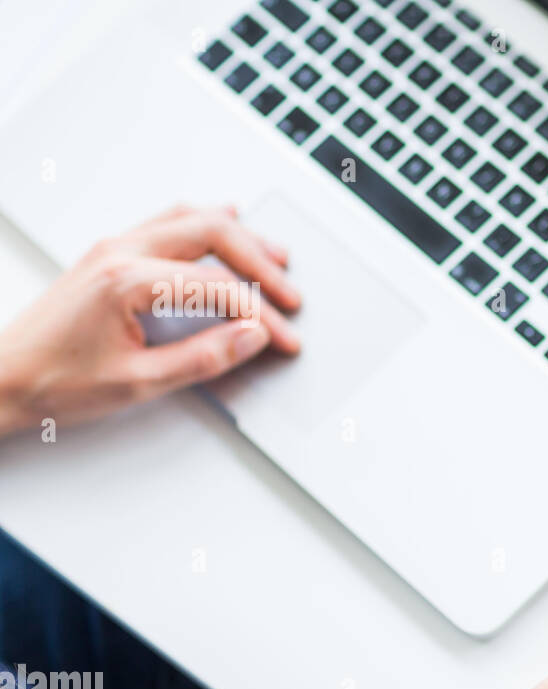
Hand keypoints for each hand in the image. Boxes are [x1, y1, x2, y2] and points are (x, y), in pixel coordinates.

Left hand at [0, 205, 299, 436]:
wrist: (2, 378)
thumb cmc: (56, 381)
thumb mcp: (138, 382)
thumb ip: (203, 358)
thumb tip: (251, 337)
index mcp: (128, 281)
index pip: (218, 288)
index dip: (261, 314)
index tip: (283, 338)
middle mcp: (121, 252)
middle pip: (213, 234)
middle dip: (261, 263)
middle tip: (290, 294)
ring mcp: (114, 247)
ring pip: (192, 219)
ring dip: (239, 236)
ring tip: (275, 256)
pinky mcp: (111, 255)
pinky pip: (168, 221)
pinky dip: (206, 224)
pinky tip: (226, 227)